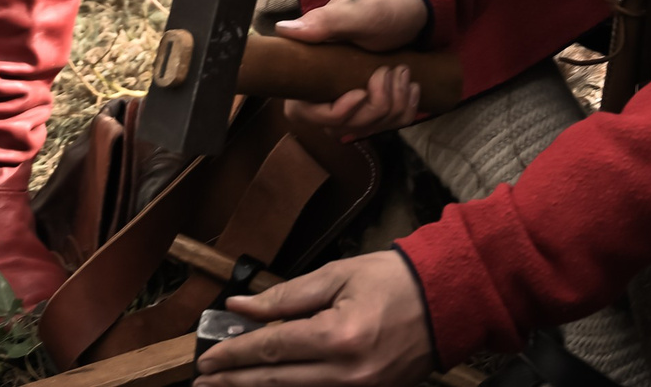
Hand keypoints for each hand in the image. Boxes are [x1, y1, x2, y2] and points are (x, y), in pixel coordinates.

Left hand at [196, 252, 435, 386]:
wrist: (447, 302)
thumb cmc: (393, 280)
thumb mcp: (336, 275)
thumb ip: (285, 296)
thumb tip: (241, 305)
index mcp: (338, 337)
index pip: (271, 349)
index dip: (235, 354)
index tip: (207, 359)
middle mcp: (348, 374)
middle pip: (277, 381)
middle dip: (236, 382)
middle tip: (202, 383)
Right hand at [275, 0, 431, 139]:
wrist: (408, 4)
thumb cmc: (379, 4)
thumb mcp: (356, 12)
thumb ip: (323, 22)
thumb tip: (283, 29)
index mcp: (308, 68)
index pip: (303, 113)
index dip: (333, 113)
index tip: (360, 93)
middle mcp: (323, 89)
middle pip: (340, 127)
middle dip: (373, 106)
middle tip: (390, 71)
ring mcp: (350, 100)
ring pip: (366, 128)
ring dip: (393, 104)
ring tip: (403, 72)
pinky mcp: (373, 103)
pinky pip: (387, 125)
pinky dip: (405, 109)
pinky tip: (411, 86)